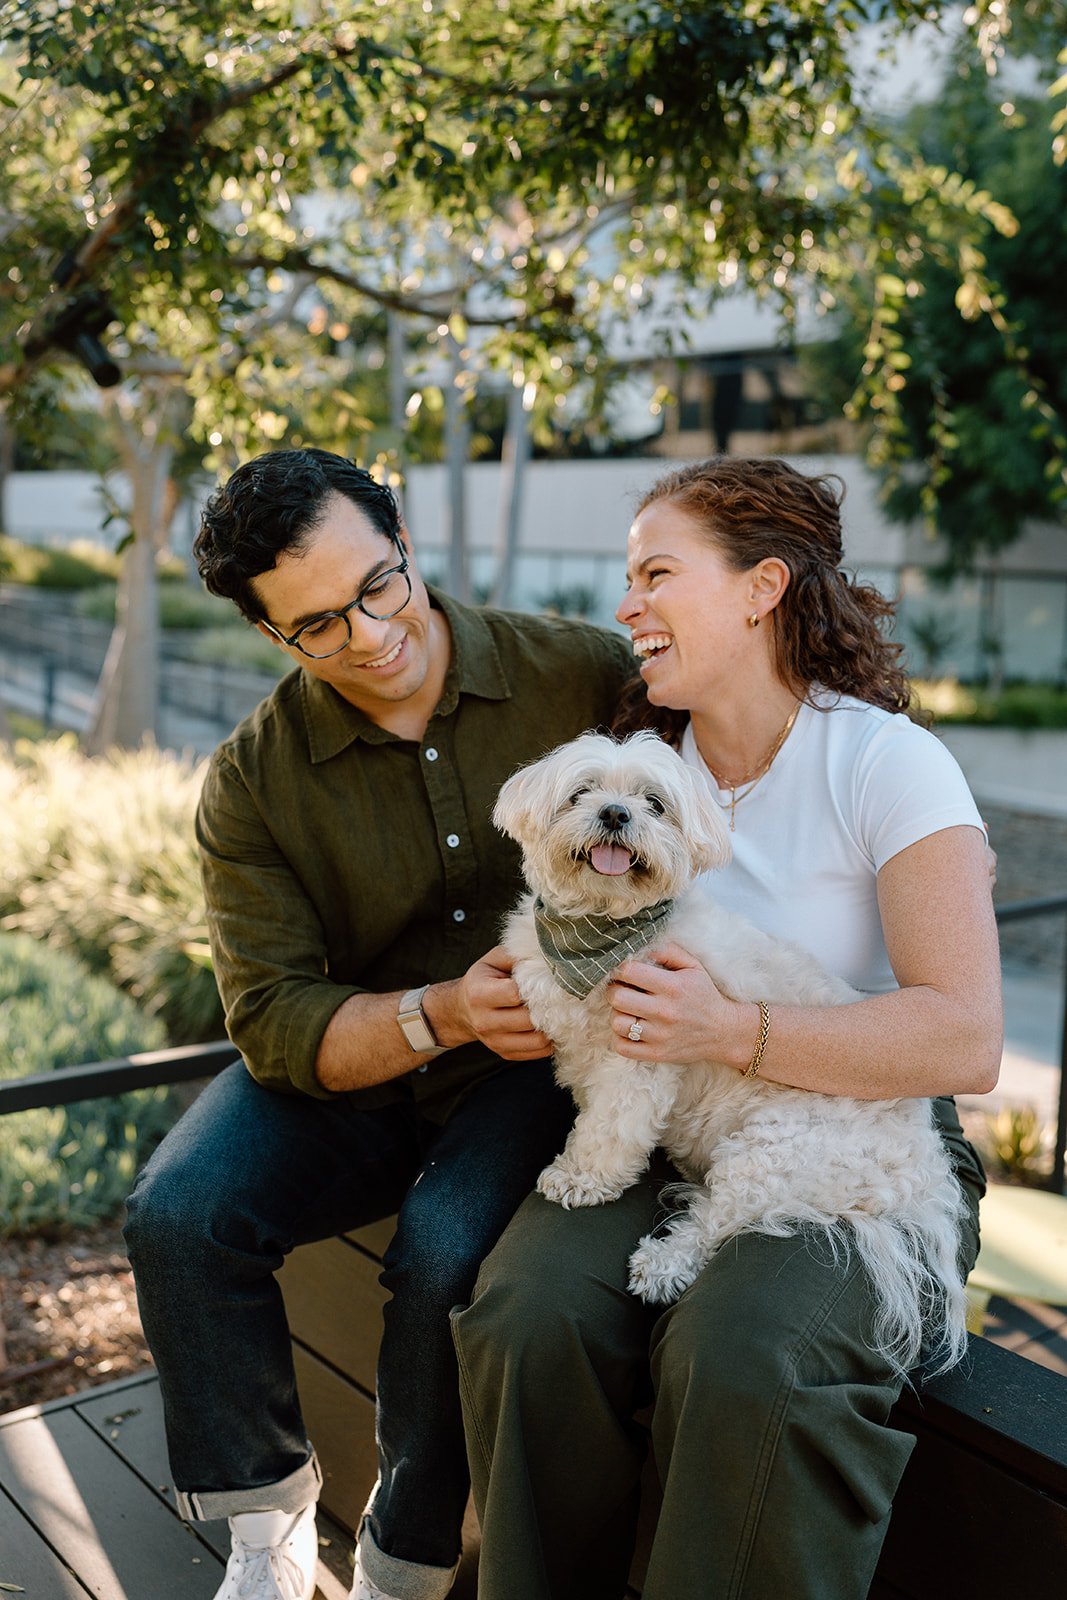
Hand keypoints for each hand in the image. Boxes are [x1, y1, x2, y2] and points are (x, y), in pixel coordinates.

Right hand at [441, 946, 553, 1060]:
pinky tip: (547, 1026)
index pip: (514, 994)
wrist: (462, 1009)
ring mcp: (494, 1041)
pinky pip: (538, 1053)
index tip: (541, 981)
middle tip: (555, 997)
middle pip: (528, 1019)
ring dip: (551, 1027)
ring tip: (553, 1013)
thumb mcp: (494, 960)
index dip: (533, 987)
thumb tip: (546, 957)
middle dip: (545, 1008)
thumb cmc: (484, 979)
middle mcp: (484, 1021)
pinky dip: (548, 1041)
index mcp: (479, 993)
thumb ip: (517, 955)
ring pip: (537, 1040)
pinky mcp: (505, 1053)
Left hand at [608, 942, 734, 1063]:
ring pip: (617, 1023)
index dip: (620, 969)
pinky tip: (631, 1029)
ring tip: (628, 1011)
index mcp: (673, 986)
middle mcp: (665, 1011)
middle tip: (621, 990)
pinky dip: (620, 1037)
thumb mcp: (693, 967)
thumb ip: (669, 951)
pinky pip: (621, 1047)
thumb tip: (642, 948)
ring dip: (617, 1014)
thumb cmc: (704, 995)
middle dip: (614, 990)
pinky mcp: (657, 1054)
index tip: (624, 972)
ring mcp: (660, 1035)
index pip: (629, 972)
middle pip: (617, 998)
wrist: (723, 1032)